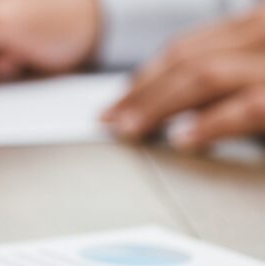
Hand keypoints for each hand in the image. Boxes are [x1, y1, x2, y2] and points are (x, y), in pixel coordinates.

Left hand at [103, 7, 264, 151]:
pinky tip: (183, 140)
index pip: (187, 50)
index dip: (145, 78)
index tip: (117, 104)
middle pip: (188, 60)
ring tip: (133, 130)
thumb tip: (163, 99)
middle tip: (112, 120)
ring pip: (206, 75)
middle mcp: (264, 34)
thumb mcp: (254, 72)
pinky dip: (211, 124)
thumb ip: (222, 76)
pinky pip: (247, 107)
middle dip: (142, 93)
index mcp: (255, 28)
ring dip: (161, 105)